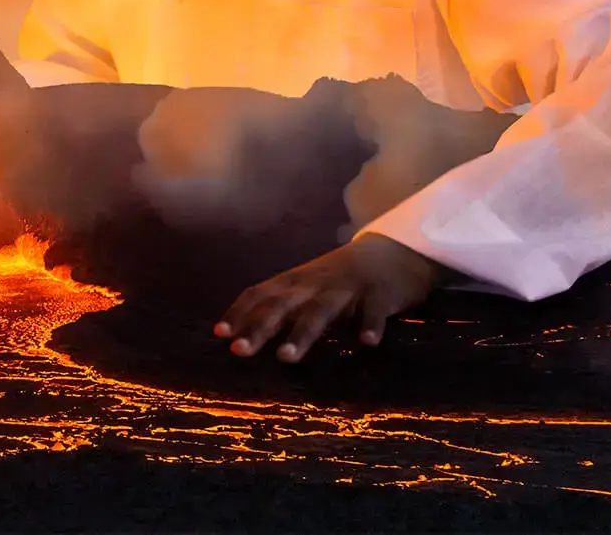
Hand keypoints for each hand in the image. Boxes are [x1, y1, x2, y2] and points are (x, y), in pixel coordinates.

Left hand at [213, 232, 441, 362]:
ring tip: (285, 357)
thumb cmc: (339, 278)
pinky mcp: (380, 295)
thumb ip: (279, 306)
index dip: (240, 313)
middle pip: (283, 306)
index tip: (219, 334)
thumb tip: (238, 334)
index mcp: (296, 283)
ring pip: (321, 311)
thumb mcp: (306, 287)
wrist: (391, 253)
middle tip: (239, 351)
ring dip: (302, 333)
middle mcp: (316, 284)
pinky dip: (371, 325)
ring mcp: (347, 289)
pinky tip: (367, 343)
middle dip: (260, 328)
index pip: (261, 295)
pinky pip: (374, 312)